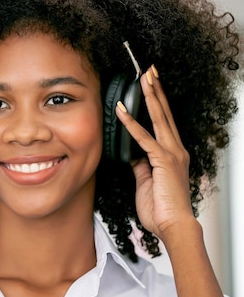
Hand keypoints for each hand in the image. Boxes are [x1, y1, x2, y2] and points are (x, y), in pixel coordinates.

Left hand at [115, 65, 195, 241]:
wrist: (173, 226)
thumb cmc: (161, 208)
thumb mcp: (146, 180)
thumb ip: (141, 164)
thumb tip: (131, 153)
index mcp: (172, 154)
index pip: (164, 121)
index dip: (157, 102)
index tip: (150, 85)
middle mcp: (176, 149)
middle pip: (165, 112)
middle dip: (156, 90)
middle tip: (149, 70)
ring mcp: (172, 154)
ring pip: (159, 118)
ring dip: (150, 97)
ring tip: (143, 78)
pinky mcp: (163, 162)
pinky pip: (145, 138)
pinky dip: (131, 124)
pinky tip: (122, 111)